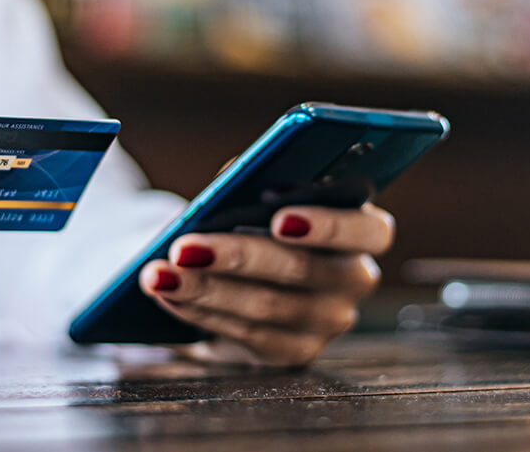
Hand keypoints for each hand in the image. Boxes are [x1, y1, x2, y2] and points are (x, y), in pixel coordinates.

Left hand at [139, 204, 391, 366]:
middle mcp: (355, 278)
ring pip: (267, 306)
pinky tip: (169, 294)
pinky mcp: (294, 350)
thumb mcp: (257, 189)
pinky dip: (202, 310)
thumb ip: (259, 181)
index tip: (278, 217)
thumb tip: (235, 179)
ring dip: (206, 288)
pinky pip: (247, 334)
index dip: (329, 225)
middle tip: (185, 247)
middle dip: (238, 257)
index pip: (370, 230)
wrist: (223, 255)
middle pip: (304, 271)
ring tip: (159, 273)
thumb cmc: (248, 210)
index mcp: (365, 230)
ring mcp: (327, 321)